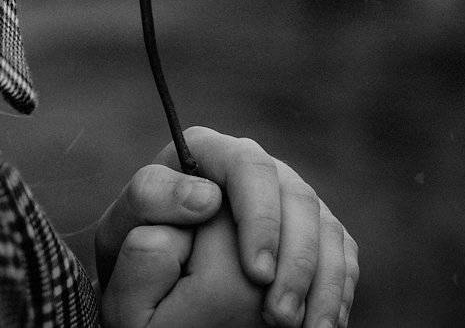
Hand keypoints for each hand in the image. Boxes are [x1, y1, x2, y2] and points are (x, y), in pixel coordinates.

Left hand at [95, 127, 358, 327]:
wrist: (152, 280)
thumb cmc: (135, 249)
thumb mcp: (124, 226)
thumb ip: (151, 199)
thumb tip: (207, 196)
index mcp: (208, 153)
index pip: (249, 167)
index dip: (260, 217)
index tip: (255, 273)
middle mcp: (254, 168)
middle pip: (297, 197)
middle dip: (295, 259)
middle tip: (278, 315)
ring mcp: (287, 198)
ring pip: (325, 226)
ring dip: (319, 281)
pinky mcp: (312, 231)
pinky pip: (341, 253)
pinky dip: (336, 290)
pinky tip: (320, 326)